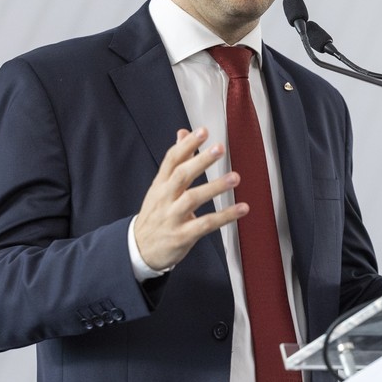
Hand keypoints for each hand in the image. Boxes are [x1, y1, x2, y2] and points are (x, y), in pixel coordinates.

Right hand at [133, 128, 247, 270]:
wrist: (139, 249)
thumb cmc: (155, 214)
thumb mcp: (160, 186)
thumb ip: (175, 161)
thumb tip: (183, 133)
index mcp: (161, 184)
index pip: (172, 159)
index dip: (187, 144)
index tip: (203, 131)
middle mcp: (165, 198)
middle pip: (181, 175)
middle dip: (201, 160)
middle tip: (219, 148)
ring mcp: (173, 217)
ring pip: (193, 198)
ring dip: (215, 187)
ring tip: (235, 177)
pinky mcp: (182, 235)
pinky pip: (206, 224)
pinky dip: (225, 216)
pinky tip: (241, 209)